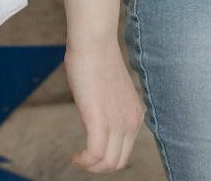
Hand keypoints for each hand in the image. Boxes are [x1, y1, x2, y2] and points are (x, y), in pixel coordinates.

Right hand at [65, 42, 143, 172]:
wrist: (94, 43)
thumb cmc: (96, 59)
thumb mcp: (109, 90)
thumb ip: (108, 106)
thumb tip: (95, 111)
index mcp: (136, 115)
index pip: (125, 150)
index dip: (106, 157)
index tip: (89, 151)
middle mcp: (132, 122)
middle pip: (118, 162)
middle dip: (98, 167)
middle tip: (81, 159)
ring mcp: (119, 123)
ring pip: (108, 163)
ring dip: (89, 167)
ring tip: (77, 160)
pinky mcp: (101, 121)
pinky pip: (95, 155)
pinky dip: (84, 161)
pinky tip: (74, 156)